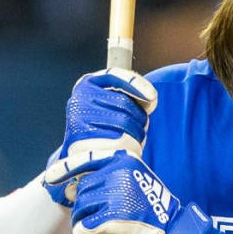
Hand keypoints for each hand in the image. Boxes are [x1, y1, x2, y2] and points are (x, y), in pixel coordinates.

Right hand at [43, 68, 156, 205]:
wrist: (86, 157)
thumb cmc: (105, 128)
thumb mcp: (113, 105)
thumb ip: (130, 96)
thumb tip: (151, 98)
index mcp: (86, 85)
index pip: (113, 76)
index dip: (136, 84)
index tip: (152, 97)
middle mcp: (80, 99)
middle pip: (124, 102)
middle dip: (138, 116)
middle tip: (134, 128)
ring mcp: (80, 118)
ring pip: (125, 121)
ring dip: (136, 132)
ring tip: (127, 139)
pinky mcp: (86, 138)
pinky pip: (120, 138)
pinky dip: (130, 144)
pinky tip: (124, 147)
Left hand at [69, 151, 210, 233]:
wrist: (170, 230)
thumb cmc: (149, 207)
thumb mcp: (133, 179)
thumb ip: (107, 177)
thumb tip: (72, 186)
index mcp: (123, 160)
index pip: (87, 160)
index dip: (66, 168)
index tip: (51, 177)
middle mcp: (118, 174)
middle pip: (82, 189)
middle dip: (83, 205)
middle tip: (95, 216)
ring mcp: (115, 196)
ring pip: (80, 209)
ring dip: (83, 221)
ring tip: (99, 227)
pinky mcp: (112, 219)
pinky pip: (83, 227)